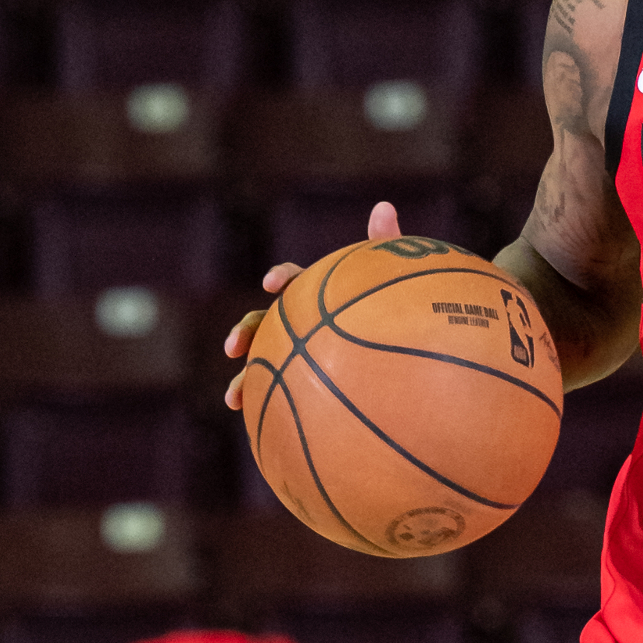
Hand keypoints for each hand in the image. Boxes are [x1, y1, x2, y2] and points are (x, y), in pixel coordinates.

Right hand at [223, 201, 402, 409]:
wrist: (410, 349)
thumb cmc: (403, 306)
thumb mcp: (396, 278)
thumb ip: (387, 246)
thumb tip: (384, 206)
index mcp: (320, 294)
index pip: (295, 278)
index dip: (282, 277)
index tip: (274, 284)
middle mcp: (304, 323)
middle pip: (265, 323)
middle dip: (245, 332)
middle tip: (233, 348)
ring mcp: (303, 354)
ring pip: (266, 365)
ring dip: (244, 380)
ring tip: (233, 400)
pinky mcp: (308, 385)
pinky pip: (288, 398)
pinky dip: (273, 412)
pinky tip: (267, 436)